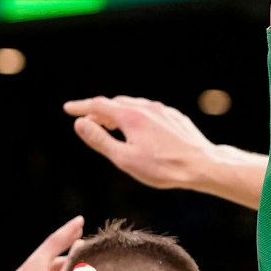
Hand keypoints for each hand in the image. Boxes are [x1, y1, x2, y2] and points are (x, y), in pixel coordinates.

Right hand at [64, 95, 217, 190]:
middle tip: (87, 119)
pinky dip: (135, 115)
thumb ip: (99, 140)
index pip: (98, 105)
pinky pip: (149, 110)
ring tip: (109, 123)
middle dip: (98, 110)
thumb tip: (79, 123)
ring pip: (133, 105)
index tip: (68, 109)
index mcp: (131, 116)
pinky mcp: (175, 117)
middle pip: (115, 103)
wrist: (202, 165)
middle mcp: (146, 107)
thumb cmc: (162, 167)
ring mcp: (162, 110)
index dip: (81, 106)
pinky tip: (137, 127)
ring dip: (117, 112)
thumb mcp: (124, 158)